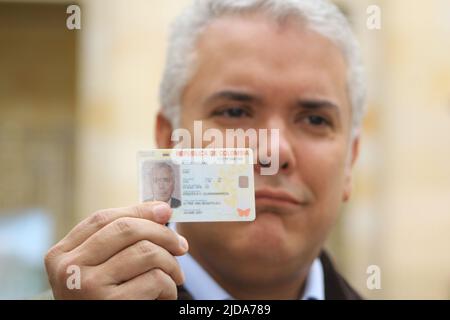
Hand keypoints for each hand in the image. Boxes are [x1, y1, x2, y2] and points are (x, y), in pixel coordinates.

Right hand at [44, 201, 187, 298]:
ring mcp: (86, 287)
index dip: (138, 210)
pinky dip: (170, 287)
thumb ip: (119, 241)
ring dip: (171, 264)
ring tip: (174, 276)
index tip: (165, 211)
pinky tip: (165, 296)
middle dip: (163, 234)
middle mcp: (69, 268)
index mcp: (61, 254)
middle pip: (126, 229)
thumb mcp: (98, 268)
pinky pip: (155, 279)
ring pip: (146, 252)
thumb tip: (162, 210)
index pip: (103, 218)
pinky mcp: (109, 304)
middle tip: (181, 246)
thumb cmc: (105, 299)